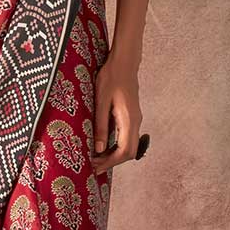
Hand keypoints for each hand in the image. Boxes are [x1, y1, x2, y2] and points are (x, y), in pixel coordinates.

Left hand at [91, 56, 142, 174]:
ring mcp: (135, 119)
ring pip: (129, 146)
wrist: (124, 63)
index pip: (124, 151)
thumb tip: (98, 149)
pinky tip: (104, 145)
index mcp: (128, 120)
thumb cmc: (111, 78)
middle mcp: (135, 122)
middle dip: (112, 162)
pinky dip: (117, 146)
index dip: (110, 162)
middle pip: (129, 153)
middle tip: (95, 166)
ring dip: (114, 155)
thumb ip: (101, 125)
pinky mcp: (131, 116)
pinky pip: (127, 137)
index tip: (95, 166)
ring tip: (97, 158)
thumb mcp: (101, 101)